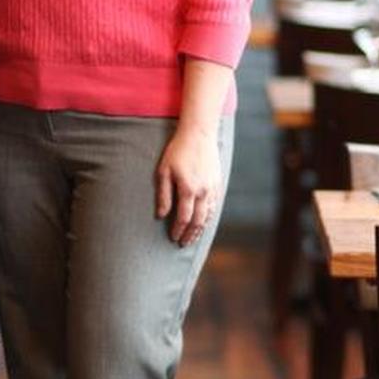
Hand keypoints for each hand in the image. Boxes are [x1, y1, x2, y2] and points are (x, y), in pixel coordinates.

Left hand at [155, 123, 222, 245]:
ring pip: (209, 215)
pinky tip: (204, 221)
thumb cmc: (177, 151)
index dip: (178, 230)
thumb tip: (161, 215)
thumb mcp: (163, 172)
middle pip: (198, 221)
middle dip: (190, 235)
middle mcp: (203, 192)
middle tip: (183, 244)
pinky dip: (209, 217)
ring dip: (201, 229)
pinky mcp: (217, 183)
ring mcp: (212, 188)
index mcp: (188, 190)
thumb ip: (163, 195)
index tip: (173, 238)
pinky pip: (214, 206)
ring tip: (193, 237)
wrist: (198, 134)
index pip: (183, 218)